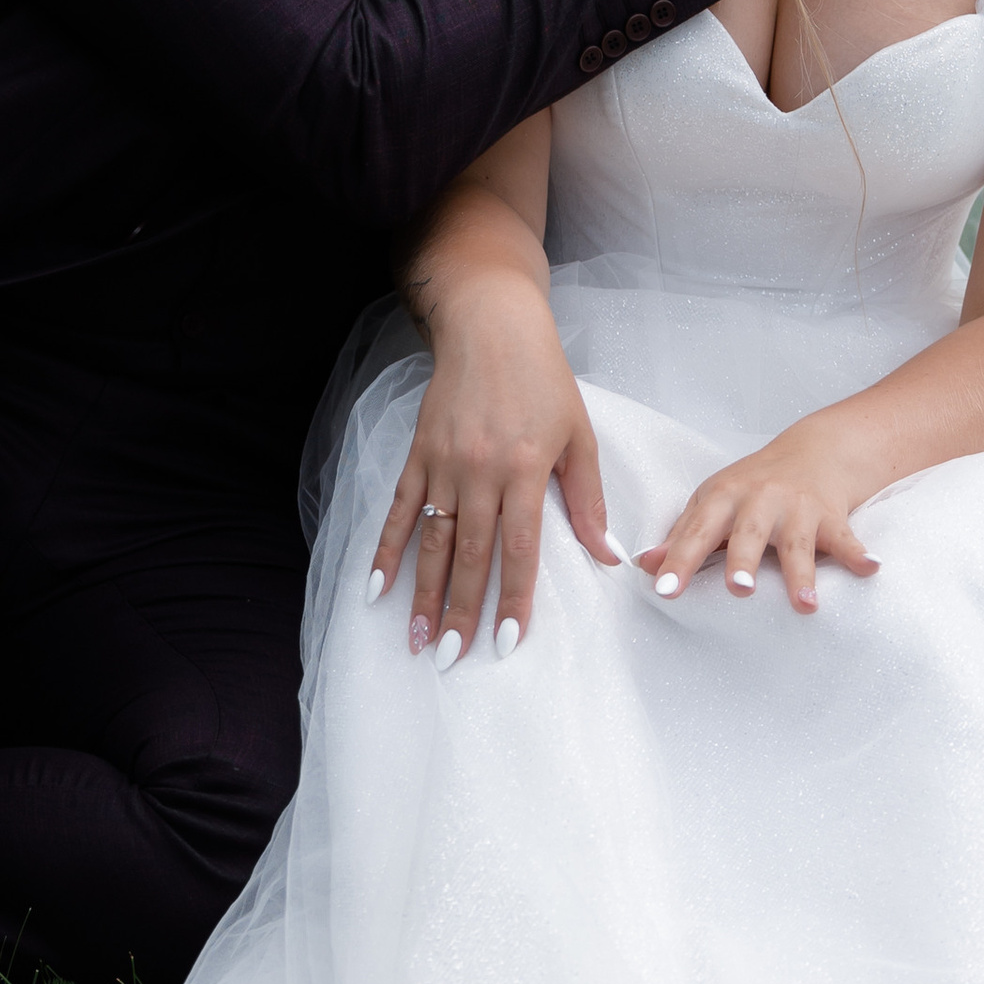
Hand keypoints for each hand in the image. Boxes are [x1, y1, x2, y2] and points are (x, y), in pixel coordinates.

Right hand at [370, 294, 613, 665]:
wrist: (489, 324)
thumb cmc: (543, 378)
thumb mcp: (579, 434)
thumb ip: (589, 499)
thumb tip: (607, 555)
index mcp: (526, 468)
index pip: (520, 549)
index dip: (514, 599)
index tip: (507, 643)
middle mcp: (481, 470)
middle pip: (472, 555)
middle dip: (464, 611)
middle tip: (454, 659)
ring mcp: (444, 463)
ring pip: (434, 540)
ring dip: (425, 594)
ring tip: (419, 640)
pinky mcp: (418, 453)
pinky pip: (399, 509)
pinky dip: (387, 548)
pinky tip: (376, 587)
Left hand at [637, 417, 879, 614]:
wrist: (813, 451)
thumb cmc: (753, 486)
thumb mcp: (713, 503)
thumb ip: (683, 536)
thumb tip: (645, 566)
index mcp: (723, 497)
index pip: (697, 531)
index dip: (679, 561)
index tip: (664, 592)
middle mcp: (759, 499)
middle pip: (749, 533)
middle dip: (744, 560)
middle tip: (739, 590)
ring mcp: (798, 507)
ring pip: (799, 542)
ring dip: (802, 573)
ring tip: (806, 605)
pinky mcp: (831, 516)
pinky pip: (846, 537)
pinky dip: (859, 553)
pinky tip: (871, 569)